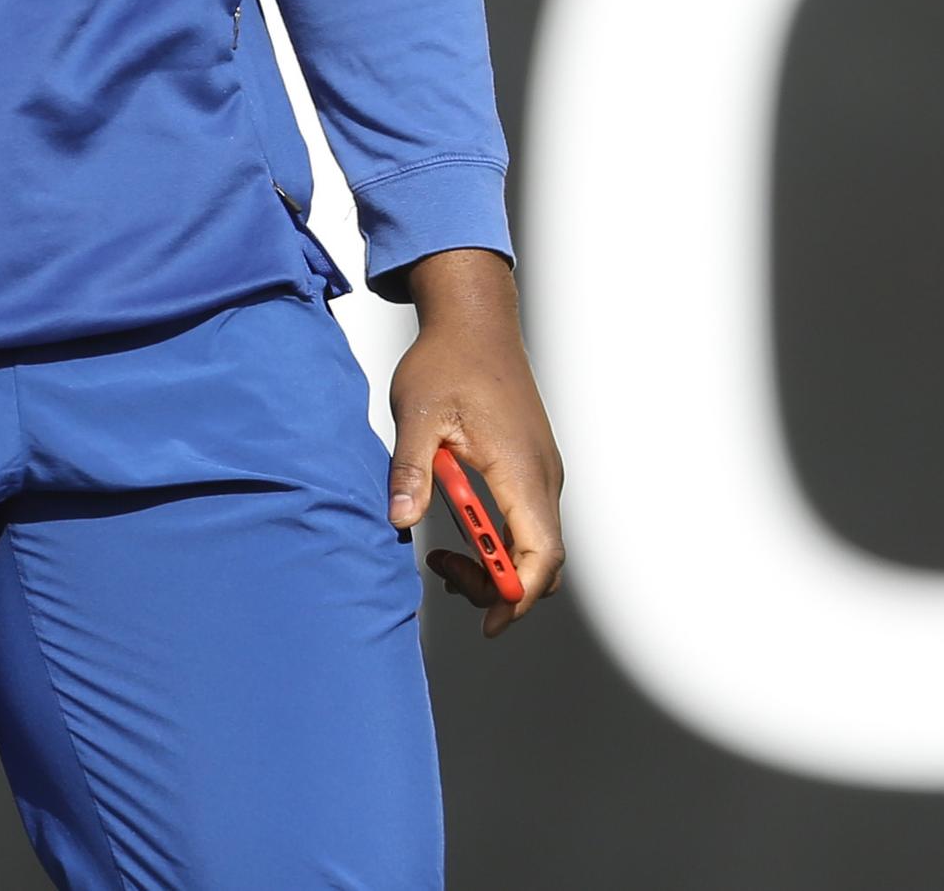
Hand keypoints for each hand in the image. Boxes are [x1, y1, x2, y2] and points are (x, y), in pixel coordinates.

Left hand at [384, 249, 564, 638]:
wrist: (474, 320)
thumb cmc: (449, 360)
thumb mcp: (418, 413)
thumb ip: (412, 468)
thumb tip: (401, 519)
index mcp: (520, 467)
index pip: (540, 551)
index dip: (519, 595)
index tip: (490, 623)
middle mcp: (542, 475)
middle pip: (542, 560)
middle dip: (500, 586)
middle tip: (445, 575)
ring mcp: (541, 470)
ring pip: (537, 543)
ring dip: (496, 563)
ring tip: (443, 557)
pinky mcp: (532, 466)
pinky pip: (528, 521)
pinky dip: (500, 541)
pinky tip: (458, 529)